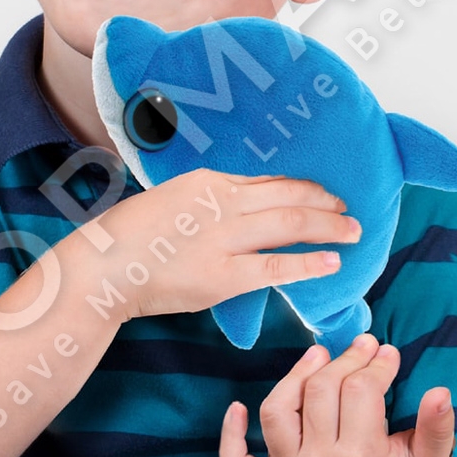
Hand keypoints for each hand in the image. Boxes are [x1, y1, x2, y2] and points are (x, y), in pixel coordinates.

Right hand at [95, 168, 359, 320]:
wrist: (103, 267)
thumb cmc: (128, 236)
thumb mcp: (168, 199)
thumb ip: (205, 201)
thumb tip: (236, 204)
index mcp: (208, 182)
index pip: (266, 181)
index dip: (300, 187)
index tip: (319, 192)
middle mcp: (222, 203)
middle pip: (288, 197)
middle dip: (324, 202)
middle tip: (347, 208)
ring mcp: (225, 238)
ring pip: (290, 224)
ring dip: (327, 227)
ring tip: (353, 232)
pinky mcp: (224, 275)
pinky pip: (277, 266)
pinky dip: (309, 263)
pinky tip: (332, 262)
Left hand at [218, 333, 454, 456]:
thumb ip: (438, 427)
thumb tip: (440, 392)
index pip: (360, 389)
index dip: (376, 364)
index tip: (387, 353)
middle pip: (321, 391)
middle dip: (344, 361)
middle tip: (361, 347)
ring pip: (277, 410)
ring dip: (294, 377)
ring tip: (318, 357)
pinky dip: (231, 436)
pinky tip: (237, 408)